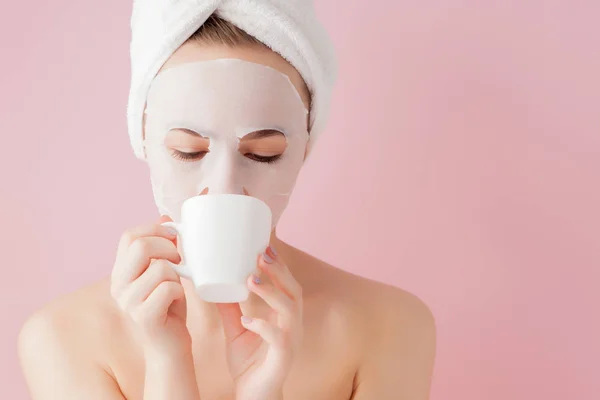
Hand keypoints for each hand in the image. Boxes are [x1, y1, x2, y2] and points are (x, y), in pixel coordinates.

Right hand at [110, 215, 190, 358]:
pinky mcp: (143, 317)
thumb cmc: (169, 306)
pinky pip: (168, 288)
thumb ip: (161, 247)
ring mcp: (128, 302)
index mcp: (121, 271)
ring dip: (177, 275)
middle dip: (168, 248)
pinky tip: (177, 301)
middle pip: (140, 246)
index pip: (129, 235)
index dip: (155, 230)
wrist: (170, 346)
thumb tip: (165, 216)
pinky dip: (180, 292)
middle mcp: (118, 285)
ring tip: (177, 287)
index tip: (173, 237)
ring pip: (160, 268)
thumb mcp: (164, 272)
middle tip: (179, 261)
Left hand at [217, 245, 302, 399]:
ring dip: (272, 292)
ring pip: (290, 310)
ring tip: (251, 280)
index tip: (264, 246)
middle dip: (279, 271)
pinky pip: (279, 338)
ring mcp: (291, 341)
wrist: (253, 396)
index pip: (286, 284)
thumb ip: (230, 308)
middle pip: (294, 290)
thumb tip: (214, 284)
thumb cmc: (249, 363)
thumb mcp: (236, 330)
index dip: (278, 265)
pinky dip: (263, 326)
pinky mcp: (284, 357)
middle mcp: (292, 325)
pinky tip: (247, 319)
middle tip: (260, 254)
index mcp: (283, 316)